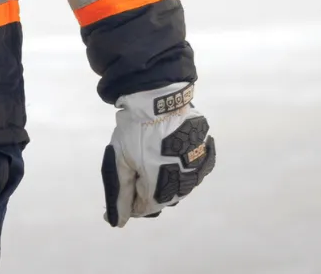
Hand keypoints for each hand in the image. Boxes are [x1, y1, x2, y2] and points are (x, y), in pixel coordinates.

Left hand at [101, 82, 214, 227]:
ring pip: (178, 185)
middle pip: (161, 197)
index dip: (129, 197)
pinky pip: (192, 169)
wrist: (159, 99)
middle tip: (135, 160)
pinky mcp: (205, 154)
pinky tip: (171, 151)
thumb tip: (116, 222)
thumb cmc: (135, 131)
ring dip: (163, 175)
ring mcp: (197, 169)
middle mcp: (184, 184)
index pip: (144, 208)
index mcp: (161, 189)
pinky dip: (180, 165)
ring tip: (151, 151)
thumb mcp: (120, 162)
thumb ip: (120, 194)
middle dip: (146, 186)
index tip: (124, 176)